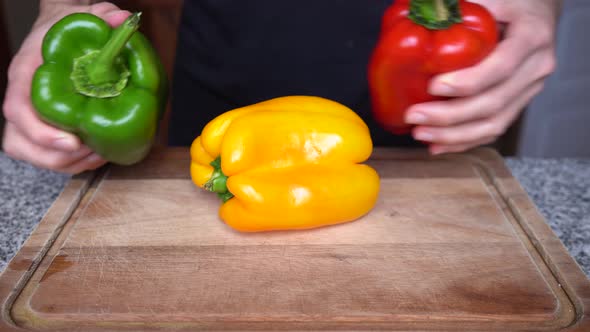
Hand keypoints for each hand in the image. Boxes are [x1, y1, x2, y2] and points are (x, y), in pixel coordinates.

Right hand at [2, 2, 129, 173]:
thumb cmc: (67, 27)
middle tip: (95, 153)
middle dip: (59, 156)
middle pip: (22, 142)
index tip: (72, 141)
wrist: (58, 31)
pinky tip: (95, 155)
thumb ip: (103, 15)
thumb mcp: (87, 15)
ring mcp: (30, 115)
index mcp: (26, 73)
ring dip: (67, 163)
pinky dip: (70, 163)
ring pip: (33, 154)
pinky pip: (46, 155)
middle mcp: (22, 97)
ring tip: (98, 156)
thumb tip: (123, 20)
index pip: (18, 110)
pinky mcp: (43, 127)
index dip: (41, 132)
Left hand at [404, 0, 561, 154]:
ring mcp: (528, 90)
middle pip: (493, 103)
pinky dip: (464, 142)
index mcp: (530, 38)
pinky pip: (492, 130)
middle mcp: (535, 69)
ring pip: (494, 124)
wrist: (535, 14)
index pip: (500, 68)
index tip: (433, 86)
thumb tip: (424, 13)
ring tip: (421, 134)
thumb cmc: (510, 5)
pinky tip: (438, 145)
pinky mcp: (517, 104)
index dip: (467, 82)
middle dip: (450, 116)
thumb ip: (466, 8)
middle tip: (415, 116)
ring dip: (454, 135)